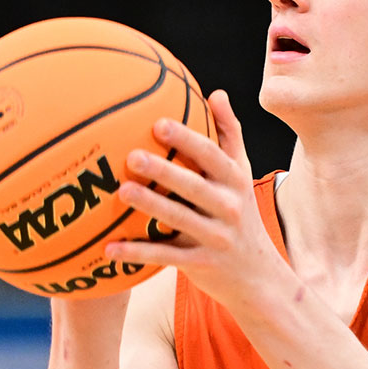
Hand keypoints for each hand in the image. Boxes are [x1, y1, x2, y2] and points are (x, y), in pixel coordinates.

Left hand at [105, 90, 290, 305]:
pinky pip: (166, 258)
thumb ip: (229, 135)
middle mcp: (230, 207)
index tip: (159, 123)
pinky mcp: (202, 265)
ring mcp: (217, 238)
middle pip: (195, 186)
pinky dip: (137, 254)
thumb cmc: (241, 215)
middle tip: (132, 156)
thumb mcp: (242, 175)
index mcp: (236, 181)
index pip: (212, 156)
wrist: (258, 275)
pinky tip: (109, 249)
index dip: (187, 139)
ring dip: (151, 206)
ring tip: (122, 192)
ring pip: (180, 220)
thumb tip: (216, 93)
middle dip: (165, 171)